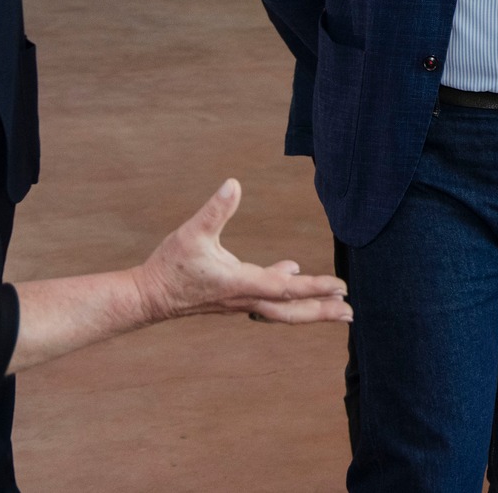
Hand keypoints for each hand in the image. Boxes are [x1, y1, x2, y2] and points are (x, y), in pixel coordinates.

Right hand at [133, 179, 350, 325]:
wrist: (148, 297)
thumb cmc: (169, 266)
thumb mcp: (191, 233)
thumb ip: (215, 210)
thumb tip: (233, 184)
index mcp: (240, 283)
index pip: (285, 288)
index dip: (314, 287)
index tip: (340, 288)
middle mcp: (245, 297)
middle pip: (290, 311)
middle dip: (321, 311)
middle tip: (350, 313)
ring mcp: (240, 300)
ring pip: (281, 308)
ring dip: (308, 307)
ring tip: (335, 306)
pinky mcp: (233, 297)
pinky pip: (267, 298)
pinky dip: (285, 290)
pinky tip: (291, 271)